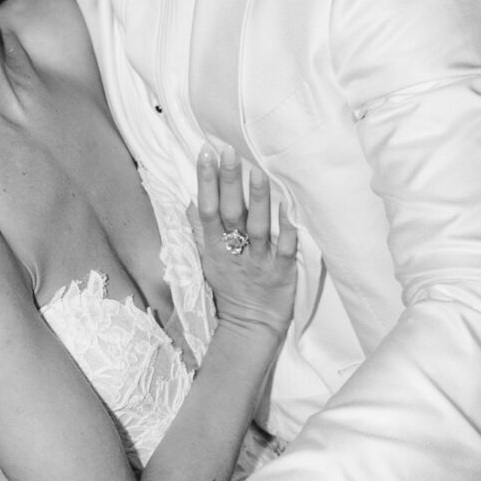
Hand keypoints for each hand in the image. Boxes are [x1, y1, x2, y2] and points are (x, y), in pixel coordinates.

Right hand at [192, 147, 297, 335]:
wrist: (250, 329)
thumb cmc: (231, 291)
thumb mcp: (208, 262)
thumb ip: (201, 233)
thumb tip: (191, 202)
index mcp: (214, 249)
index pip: (207, 210)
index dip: (205, 182)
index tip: (205, 153)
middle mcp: (235, 253)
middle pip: (230, 213)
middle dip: (228, 182)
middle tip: (228, 151)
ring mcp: (259, 263)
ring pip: (257, 228)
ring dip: (257, 201)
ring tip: (257, 172)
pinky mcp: (281, 274)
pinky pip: (285, 250)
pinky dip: (286, 230)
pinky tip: (289, 209)